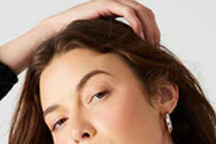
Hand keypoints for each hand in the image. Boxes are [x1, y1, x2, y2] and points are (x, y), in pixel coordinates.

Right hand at [42, 0, 160, 44]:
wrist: (60, 31)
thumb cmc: (81, 42)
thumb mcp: (106, 46)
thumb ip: (119, 48)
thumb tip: (133, 66)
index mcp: (121, 14)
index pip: (145, 17)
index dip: (154, 30)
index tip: (155, 47)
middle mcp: (118, 5)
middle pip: (146, 12)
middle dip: (153, 29)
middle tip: (155, 45)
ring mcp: (112, 3)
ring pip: (139, 9)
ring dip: (147, 26)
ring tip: (148, 42)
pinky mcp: (105, 5)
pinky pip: (126, 10)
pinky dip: (135, 21)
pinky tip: (138, 34)